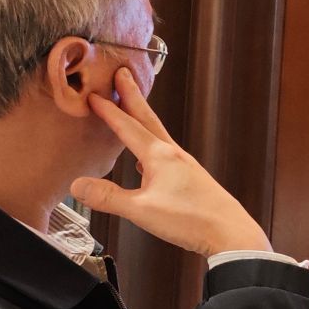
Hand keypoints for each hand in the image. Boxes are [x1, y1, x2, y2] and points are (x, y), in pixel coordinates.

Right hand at [72, 68, 270, 256]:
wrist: (231, 234)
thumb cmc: (191, 220)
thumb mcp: (141, 210)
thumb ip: (108, 197)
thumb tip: (77, 186)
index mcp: (160, 156)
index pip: (128, 127)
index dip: (109, 110)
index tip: (94, 95)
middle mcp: (174, 155)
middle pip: (148, 119)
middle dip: (133, 96)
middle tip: (124, 74)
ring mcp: (185, 166)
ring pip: (158, 135)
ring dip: (143, 119)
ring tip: (133, 109)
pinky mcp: (191, 179)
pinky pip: (165, 154)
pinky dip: (152, 146)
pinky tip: (146, 159)